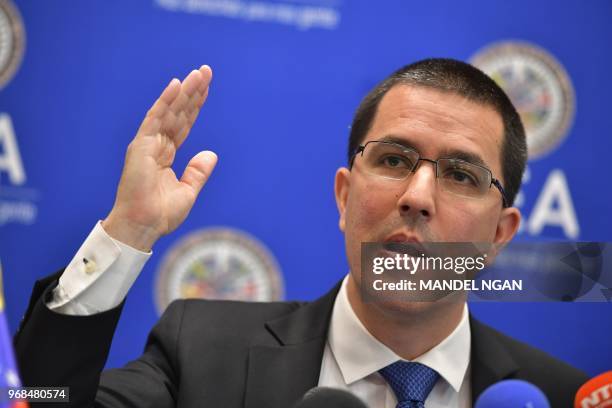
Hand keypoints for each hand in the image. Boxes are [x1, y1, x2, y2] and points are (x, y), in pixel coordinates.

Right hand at [102, 66, 216, 250]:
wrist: (143, 226)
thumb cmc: (160, 214)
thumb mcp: (188, 191)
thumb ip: (198, 172)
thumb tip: (211, 154)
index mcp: (166, 155)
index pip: (183, 124)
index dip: (195, 106)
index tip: (206, 89)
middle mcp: (157, 145)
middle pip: (178, 113)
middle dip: (192, 92)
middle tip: (206, 71)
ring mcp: (147, 144)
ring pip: (169, 111)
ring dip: (183, 91)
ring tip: (198, 73)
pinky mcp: (140, 146)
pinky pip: (155, 118)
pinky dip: (165, 101)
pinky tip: (176, 85)